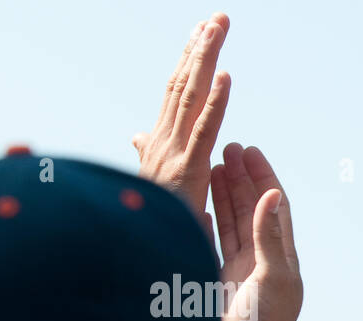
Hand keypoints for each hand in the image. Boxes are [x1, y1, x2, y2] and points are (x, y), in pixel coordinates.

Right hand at [132, 13, 230, 221]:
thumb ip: (148, 154)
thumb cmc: (150, 224)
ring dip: (204, 60)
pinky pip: (203, 130)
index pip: (176, 94)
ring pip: (191, 97)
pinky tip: (224, 76)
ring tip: (217, 29)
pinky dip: (214, 102)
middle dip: (199, 49)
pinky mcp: (187, 169)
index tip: (201, 34)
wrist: (141, 254)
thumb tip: (137, 134)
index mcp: (161, 143)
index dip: (188, 63)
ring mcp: (174, 153)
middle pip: (183, 85)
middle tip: (217, 18)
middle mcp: (164, 141)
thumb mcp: (152, 183)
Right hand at [210, 144, 302, 320]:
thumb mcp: (272, 278)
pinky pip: (212, 244)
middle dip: (240, 178)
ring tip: (210, 165)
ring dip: (222, 195)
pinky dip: (206, 221)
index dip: (263, 177)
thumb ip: (270, 237)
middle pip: (251, 210)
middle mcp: (262, 263)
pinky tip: (197, 204)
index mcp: (282, 259)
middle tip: (226, 147)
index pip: (275, 207)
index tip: (250, 150)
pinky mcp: (218, 284)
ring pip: (231, 224)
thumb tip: (273, 195)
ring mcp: (239, 273)